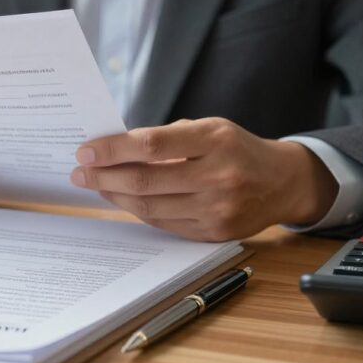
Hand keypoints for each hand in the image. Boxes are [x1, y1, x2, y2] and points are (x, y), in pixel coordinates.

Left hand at [70, 118, 337, 240]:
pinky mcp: (214, 233)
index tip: (85, 151)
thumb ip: (166, 138)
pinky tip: (122, 199)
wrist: (283, 182)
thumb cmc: (236, 149)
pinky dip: (138, 211)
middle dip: (104, 176)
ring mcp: (218, 209)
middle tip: (79, 172)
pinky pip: (164, 223)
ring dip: (115, 195)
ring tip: (95, 185)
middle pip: (146, 180)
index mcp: (216, 140)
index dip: (113, 149)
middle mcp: (219, 176)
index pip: (152, 145)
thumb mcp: (209, 129)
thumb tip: (112, 149)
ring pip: (151, 206)